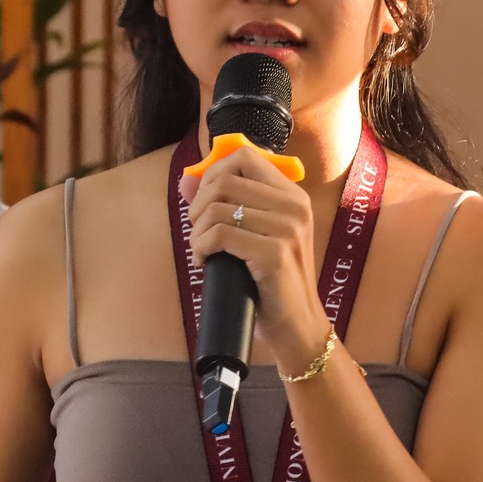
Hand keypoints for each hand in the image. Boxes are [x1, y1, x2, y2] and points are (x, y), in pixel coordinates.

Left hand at [181, 144, 334, 371]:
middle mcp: (294, 207)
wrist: (297, 324)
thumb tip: (185, 180)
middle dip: (198, 205)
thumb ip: (226, 203)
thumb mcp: (255, 235)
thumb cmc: (272, 280)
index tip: (205, 201)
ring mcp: (288, 229)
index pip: (244, 157)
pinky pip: (219, 235)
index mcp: (292, 196)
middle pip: (224, 181)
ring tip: (201, 250)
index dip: (213, 173)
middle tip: (198, 230)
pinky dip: (200, 247)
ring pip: (217, 209)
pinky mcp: (275, 254)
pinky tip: (203, 260)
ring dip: (197, 231)